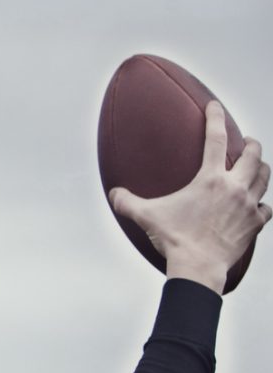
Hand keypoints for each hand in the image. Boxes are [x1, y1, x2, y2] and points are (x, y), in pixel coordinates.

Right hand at [110, 102, 270, 293]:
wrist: (198, 266)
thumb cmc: (175, 239)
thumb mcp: (146, 216)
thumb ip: (128, 202)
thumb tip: (115, 194)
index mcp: (210, 179)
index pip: (215, 139)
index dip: (214, 118)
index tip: (215, 106)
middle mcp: (234, 187)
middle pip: (253, 155)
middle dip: (252, 144)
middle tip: (247, 142)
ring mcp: (248, 205)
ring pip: (265, 177)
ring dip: (261, 168)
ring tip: (257, 167)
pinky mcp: (255, 223)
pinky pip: (266, 208)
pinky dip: (262, 203)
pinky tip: (256, 205)